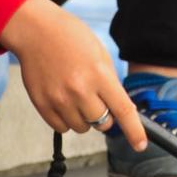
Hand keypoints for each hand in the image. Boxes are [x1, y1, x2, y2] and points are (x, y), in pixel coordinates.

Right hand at [0, 0, 145, 148]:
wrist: (36, 31)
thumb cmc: (72, 39)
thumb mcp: (100, 55)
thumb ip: (110, 84)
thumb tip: (119, 112)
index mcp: (99, 74)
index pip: (123, 110)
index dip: (134, 131)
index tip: (140, 145)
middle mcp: (79, 90)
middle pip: (102, 123)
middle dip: (104, 116)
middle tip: (95, 97)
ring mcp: (59, 99)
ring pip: (82, 128)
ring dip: (84, 118)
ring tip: (76, 95)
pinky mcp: (42, 105)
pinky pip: (62, 128)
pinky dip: (66, 120)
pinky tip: (63, 100)